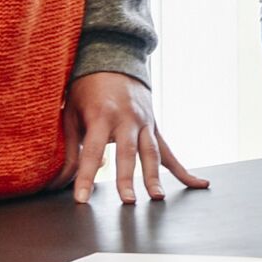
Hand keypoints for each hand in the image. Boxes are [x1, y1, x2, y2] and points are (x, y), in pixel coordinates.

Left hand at [66, 71, 206, 205]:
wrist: (115, 61)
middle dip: (128, 179)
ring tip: (157, 197)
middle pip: (128, 153)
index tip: (82, 198)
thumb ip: (70, 148)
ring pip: (152, 153)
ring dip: (154, 177)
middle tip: (128, 201)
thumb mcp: (72, 114)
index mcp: (102, 115)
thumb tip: (61, 181)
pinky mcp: (155, 128)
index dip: (86, 176)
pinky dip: (184, 170)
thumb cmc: (87, 90)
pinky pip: (170, 152)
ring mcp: (146, 123)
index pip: (93, 151)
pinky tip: (200, 184)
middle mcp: (128, 119)